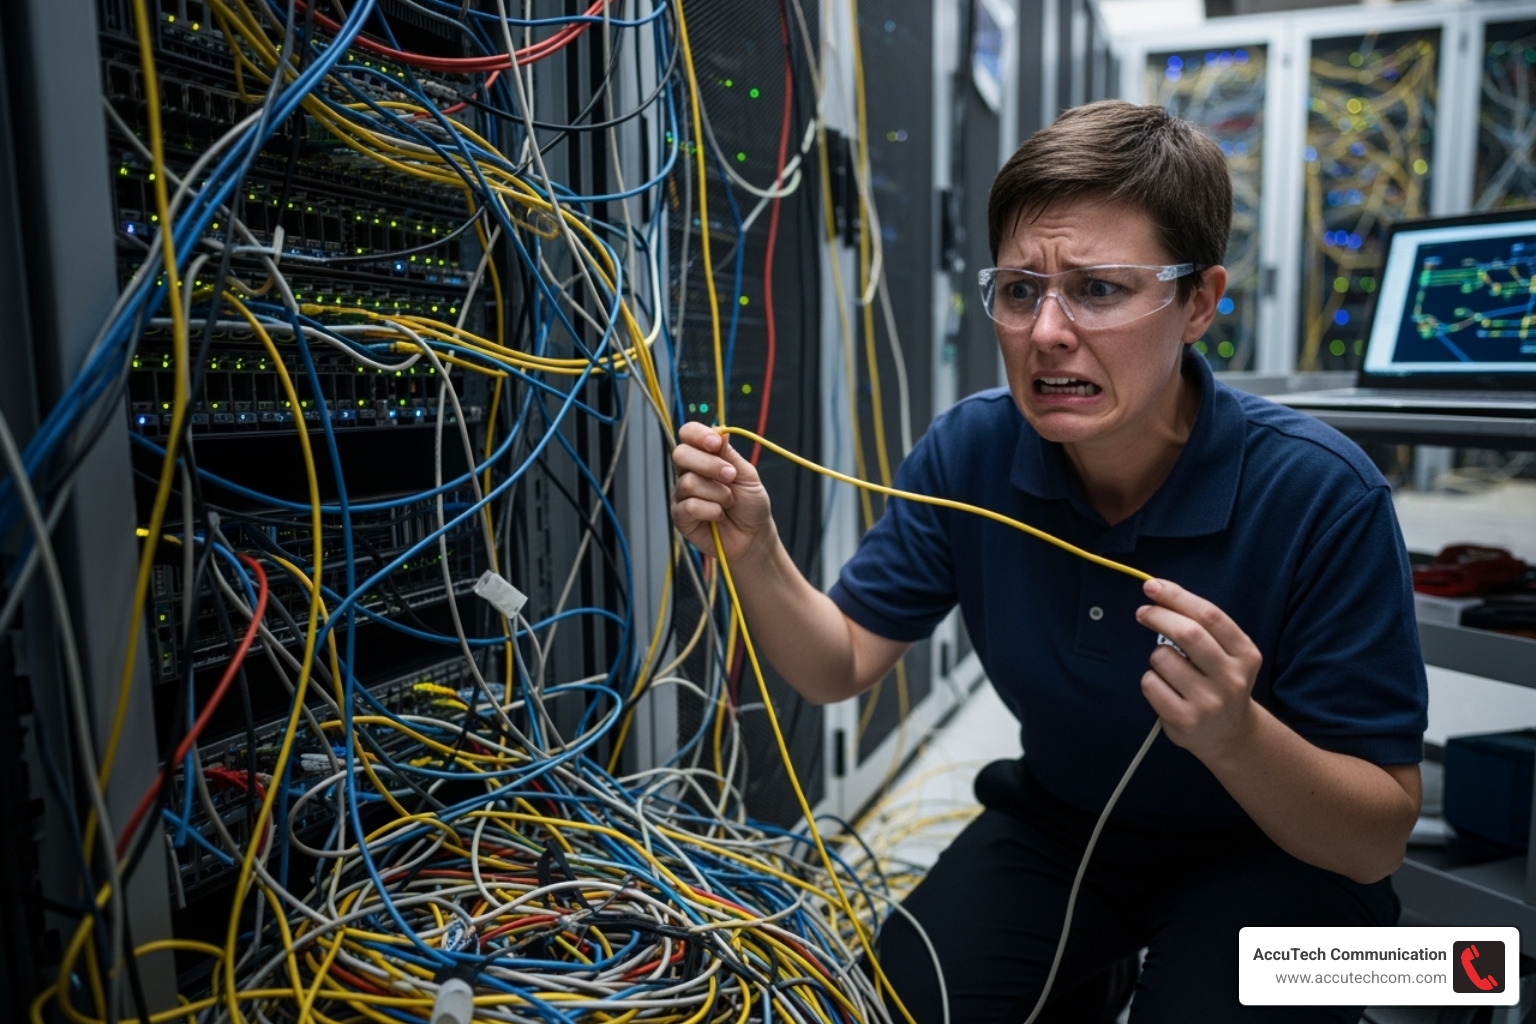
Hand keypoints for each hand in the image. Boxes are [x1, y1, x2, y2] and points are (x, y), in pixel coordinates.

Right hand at [670, 422, 775, 563]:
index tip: (716, 444)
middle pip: (681, 454)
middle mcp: (689, 472)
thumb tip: (718, 430)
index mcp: (704, 457)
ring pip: (689, 482)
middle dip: (709, 464)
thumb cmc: (750, 505)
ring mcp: (682, 494)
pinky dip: (711, 510)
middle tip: (730, 476)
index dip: (698, 435)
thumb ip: (729, 454)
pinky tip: (719, 516)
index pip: (688, 434)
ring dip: (718, 493)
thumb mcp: (746, 474)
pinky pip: (689, 506)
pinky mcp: (680, 516)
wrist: (753, 536)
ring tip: (729, 502)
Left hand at [1134, 578, 1263, 761]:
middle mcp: (1232, 678)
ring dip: (1157, 656)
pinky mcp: (1185, 719)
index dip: (1177, 596)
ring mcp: (1209, 701)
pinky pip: (1150, 683)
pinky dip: (1150, 680)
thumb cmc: (1219, 682)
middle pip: (1187, 632)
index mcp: (1245, 654)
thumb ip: (1203, 627)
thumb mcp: (1228, 654)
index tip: (1153, 586)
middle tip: (1143, 612)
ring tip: (1170, 669)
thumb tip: (1159, 592)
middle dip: (1158, 615)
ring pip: (1162, 657)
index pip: (1209, 616)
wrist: (1229, 734)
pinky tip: (1166, 690)